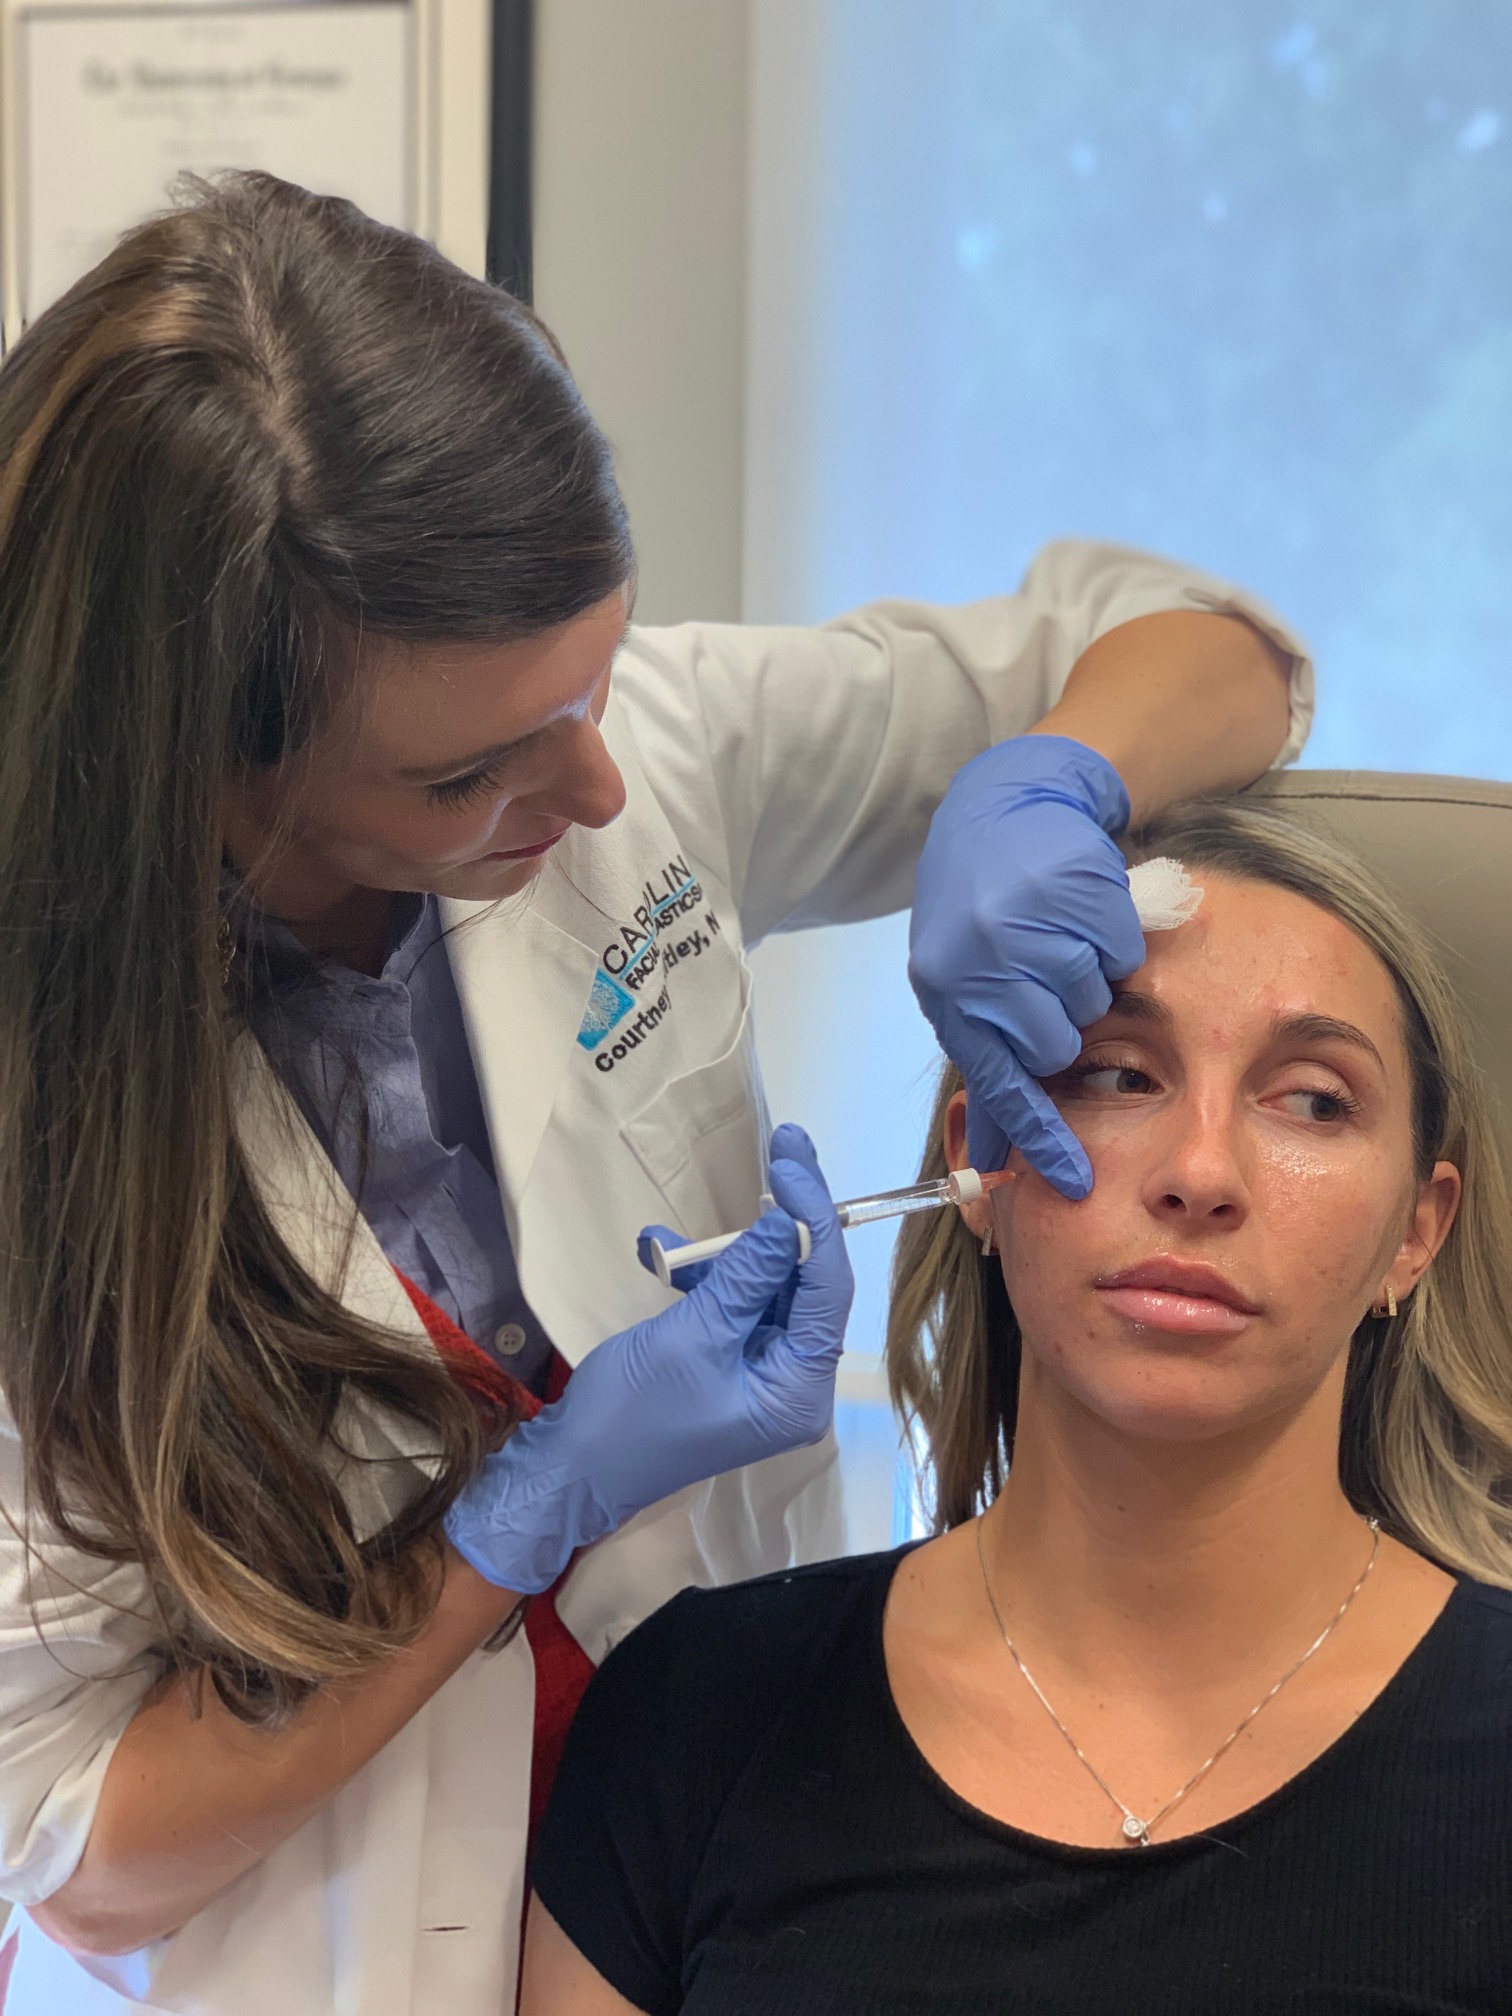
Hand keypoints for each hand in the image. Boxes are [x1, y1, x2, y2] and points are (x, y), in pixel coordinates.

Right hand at [444, 1125, 852, 1592]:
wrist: (573, 1468)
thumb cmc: (634, 1411)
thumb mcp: (693, 1336)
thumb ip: (746, 1276)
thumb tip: (789, 1218)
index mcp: (801, 1391)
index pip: (828, 1290)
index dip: (814, 1220)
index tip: (790, 1163)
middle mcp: (796, 1383)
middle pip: (806, 1282)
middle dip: (783, 1221)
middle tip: (782, 1145)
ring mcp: (764, 1374)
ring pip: (768, 1288)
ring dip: (728, 1253)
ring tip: (672, 1239)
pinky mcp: (732, 1364)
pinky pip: (736, 1305)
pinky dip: (706, 1277)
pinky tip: (661, 1256)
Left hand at [908, 734, 1144, 1198]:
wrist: (1006, 808)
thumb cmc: (983, 902)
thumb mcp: (963, 977)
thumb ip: (987, 1048)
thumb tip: (993, 1154)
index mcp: (948, 994)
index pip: (998, 1086)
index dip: (1038, 1138)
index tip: (1075, 1180)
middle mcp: (978, 965)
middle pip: (1057, 1047)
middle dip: (1064, 1024)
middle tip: (1050, 980)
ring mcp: (1024, 927)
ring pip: (1094, 1001)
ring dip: (1088, 976)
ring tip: (1059, 934)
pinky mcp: (1070, 894)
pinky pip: (1121, 952)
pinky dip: (1112, 937)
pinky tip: (1082, 909)